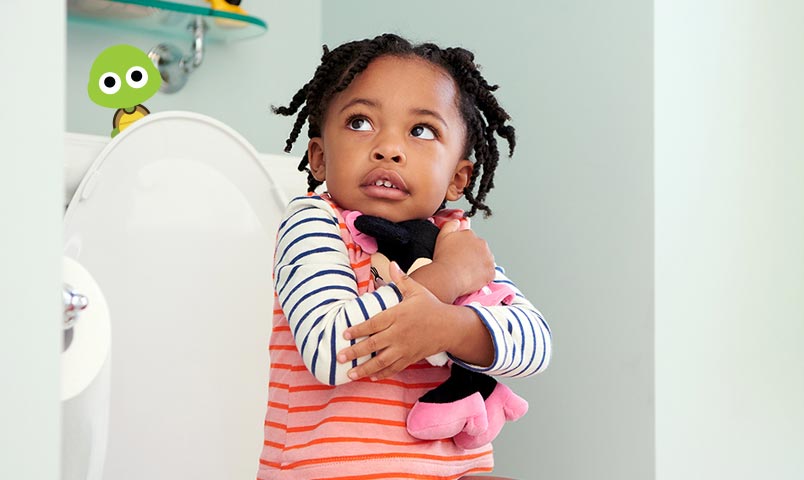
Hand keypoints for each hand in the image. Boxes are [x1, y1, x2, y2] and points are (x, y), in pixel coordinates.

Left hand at [337, 262, 451, 380]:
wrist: (450, 327)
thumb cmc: (431, 307)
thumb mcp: (417, 291)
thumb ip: (401, 280)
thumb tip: (392, 264)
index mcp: (398, 315)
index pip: (373, 324)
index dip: (358, 329)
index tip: (344, 334)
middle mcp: (399, 334)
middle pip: (373, 345)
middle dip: (355, 351)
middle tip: (339, 356)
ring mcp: (404, 348)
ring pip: (381, 361)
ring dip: (364, 368)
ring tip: (349, 374)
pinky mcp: (410, 358)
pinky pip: (394, 368)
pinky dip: (382, 373)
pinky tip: (371, 376)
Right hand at [429, 220, 495, 296]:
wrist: (448, 276)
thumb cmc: (444, 258)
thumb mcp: (442, 236)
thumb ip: (450, 225)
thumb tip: (457, 221)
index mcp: (471, 234)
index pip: (470, 239)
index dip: (463, 248)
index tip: (458, 254)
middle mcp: (482, 244)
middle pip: (479, 249)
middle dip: (473, 255)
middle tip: (462, 263)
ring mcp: (488, 258)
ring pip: (485, 260)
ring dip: (479, 264)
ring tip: (466, 271)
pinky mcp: (491, 271)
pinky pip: (489, 273)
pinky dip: (483, 275)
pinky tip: (472, 277)